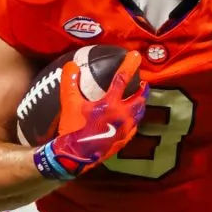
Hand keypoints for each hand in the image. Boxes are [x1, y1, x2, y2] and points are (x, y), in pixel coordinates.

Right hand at [34, 51, 148, 178]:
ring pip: (139, 113)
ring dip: (140, 104)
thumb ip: (70, 81)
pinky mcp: (123, 141)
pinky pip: (134, 127)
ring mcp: (125, 130)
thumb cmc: (72, 128)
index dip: (129, 65)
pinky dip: (134, 119)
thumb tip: (71, 64)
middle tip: (143, 83)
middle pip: (139, 98)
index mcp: (110, 104)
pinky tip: (131, 119)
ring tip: (139, 99)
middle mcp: (122, 116)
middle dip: (143, 89)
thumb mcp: (69, 103)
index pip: (122, 79)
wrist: (74, 156)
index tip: (135, 55)